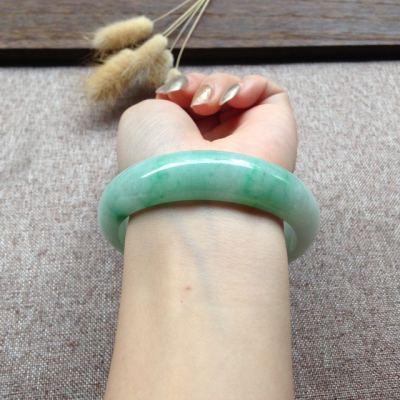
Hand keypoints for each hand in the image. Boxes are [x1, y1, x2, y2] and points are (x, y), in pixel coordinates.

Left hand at [117, 73, 296, 171]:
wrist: (196, 191)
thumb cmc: (159, 160)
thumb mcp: (142, 119)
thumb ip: (164, 99)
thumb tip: (181, 93)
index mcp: (186, 148)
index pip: (191, 106)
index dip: (181, 90)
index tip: (168, 94)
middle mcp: (218, 145)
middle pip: (215, 96)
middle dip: (198, 86)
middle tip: (187, 96)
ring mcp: (248, 139)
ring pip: (238, 91)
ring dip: (218, 85)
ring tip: (206, 103)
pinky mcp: (276, 130)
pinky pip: (269, 92)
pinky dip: (249, 85)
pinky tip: (234, 99)